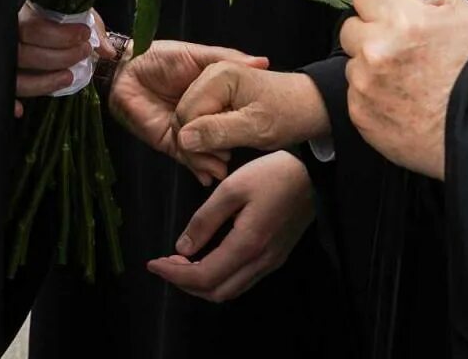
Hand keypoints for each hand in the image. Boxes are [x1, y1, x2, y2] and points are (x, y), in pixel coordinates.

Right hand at [14, 3, 95, 115]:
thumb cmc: (52, 15)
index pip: (34, 29)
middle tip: (83, 52)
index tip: (84, 34)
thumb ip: (91, 28)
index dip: (61, 35)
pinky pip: (3, 94)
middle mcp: (4, 39)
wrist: (21, 16)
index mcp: (19, 16)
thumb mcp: (72, 14)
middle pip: (25, 54)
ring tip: (69, 77)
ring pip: (16, 79)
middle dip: (59, 57)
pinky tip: (21, 110)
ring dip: (44, 82)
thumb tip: (108, 52)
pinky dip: (11, 103)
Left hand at [108, 39, 267, 184]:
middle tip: (237, 155)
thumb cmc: (161, 57)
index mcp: (210, 96)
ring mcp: (184, 131)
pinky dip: (196, 167)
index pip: (230, 114)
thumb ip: (228, 58)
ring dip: (213, 161)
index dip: (242, 124)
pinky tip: (208, 174)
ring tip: (223, 169)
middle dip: (227, 148)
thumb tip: (263, 62)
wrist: (126, 69)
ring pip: (202, 150)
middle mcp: (200, 116)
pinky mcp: (167, 142)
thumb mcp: (199, 56)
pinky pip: (184, 156)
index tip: (257, 131)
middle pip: (218, 136)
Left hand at [146, 150, 314, 301]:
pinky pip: (242, 280)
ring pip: (230, 290)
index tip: (153, 264)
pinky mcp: (276, 257)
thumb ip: (204, 220)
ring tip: (182, 260)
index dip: (174, 275)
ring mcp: (271, 262)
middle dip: (185, 283)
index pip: (203, 277)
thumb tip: (182, 248)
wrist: (314, 175)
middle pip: (216, 292)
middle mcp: (261, 262)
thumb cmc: (271, 175)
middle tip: (166, 262)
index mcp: (247, 246)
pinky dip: (219, 276)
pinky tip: (208, 256)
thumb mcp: (231, 188)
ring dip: (202, 282)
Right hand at [175, 65, 328, 159]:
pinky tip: (218, 159)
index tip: (216, 163)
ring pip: (188, 122)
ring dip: (200, 147)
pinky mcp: (216, 97)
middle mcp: (210, 75)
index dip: (195, 143)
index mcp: (218, 75)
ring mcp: (213, 85)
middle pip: (184, 117)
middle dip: (195, 147)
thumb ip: (217, 131)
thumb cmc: (289, 113)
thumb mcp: (254, 127)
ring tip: (220, 167)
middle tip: (217, 170)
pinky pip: (200, 121)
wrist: (310, 106)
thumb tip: (184, 138)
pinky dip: (206, 141)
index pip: (186, 114)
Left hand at [340, 0, 467, 179]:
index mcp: (399, 19)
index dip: (381, 5)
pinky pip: (357, 96)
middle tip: (396, 49)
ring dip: (370, 69)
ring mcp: (364, 84)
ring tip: (404, 82)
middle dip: (369, 35)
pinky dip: (372, 98)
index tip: (391, 16)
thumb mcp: (465, 17)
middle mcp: (374, 49)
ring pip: (353, 65)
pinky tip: (401, 103)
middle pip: (350, 30)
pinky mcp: (360, 114)